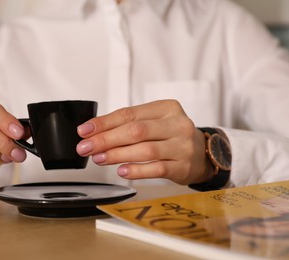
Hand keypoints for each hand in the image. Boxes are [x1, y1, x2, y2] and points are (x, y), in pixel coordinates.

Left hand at [76, 100, 212, 184]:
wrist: (203, 153)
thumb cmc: (172, 135)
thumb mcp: (154, 122)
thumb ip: (129, 124)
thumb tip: (94, 132)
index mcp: (167, 108)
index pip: (129, 113)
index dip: (104, 123)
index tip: (85, 131)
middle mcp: (177, 124)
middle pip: (136, 130)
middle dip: (107, 139)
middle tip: (86, 147)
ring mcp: (182, 145)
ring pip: (145, 149)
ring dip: (118, 155)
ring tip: (99, 159)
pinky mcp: (184, 166)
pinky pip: (157, 168)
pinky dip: (137, 170)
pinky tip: (122, 171)